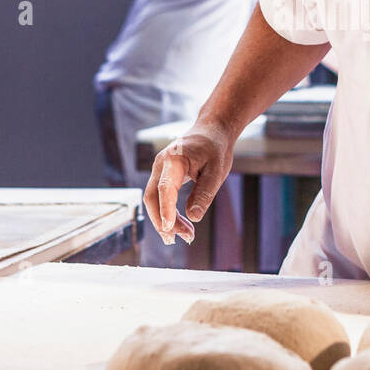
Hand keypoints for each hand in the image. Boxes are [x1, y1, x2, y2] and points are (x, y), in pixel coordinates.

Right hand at [141, 121, 234, 245]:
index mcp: (174, 159)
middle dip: (163, 221)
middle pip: (152, 197)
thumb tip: (194, 217)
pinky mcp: (161, 175)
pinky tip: (180, 225)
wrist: (211, 131)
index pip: (165, 188)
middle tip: (183, 238)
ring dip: (165, 220)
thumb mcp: (217, 171)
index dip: (166, 210)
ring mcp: (158, 169)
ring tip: (186, 236)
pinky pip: (159, 197)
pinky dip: (167, 212)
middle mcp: (160, 163)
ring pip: (153, 199)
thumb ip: (205, 193)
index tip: (169, 229)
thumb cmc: (215, 149)